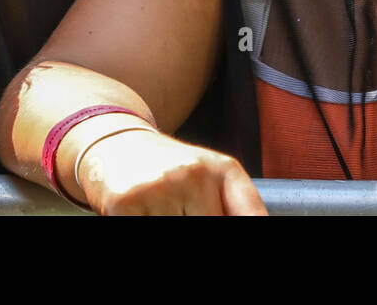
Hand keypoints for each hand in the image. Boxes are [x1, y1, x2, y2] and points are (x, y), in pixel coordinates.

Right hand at [77, 129, 267, 214]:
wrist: (119, 143)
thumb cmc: (172, 169)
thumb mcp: (211, 178)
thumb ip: (234, 205)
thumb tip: (257, 223)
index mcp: (222, 170)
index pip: (250, 214)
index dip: (255, 224)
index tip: (237, 233)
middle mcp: (193, 174)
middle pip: (209, 226)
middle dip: (192, 220)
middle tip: (181, 208)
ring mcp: (159, 187)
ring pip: (175, 231)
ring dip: (168, 224)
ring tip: (162, 208)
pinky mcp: (125, 202)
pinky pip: (142, 232)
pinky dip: (142, 225)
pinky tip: (142, 211)